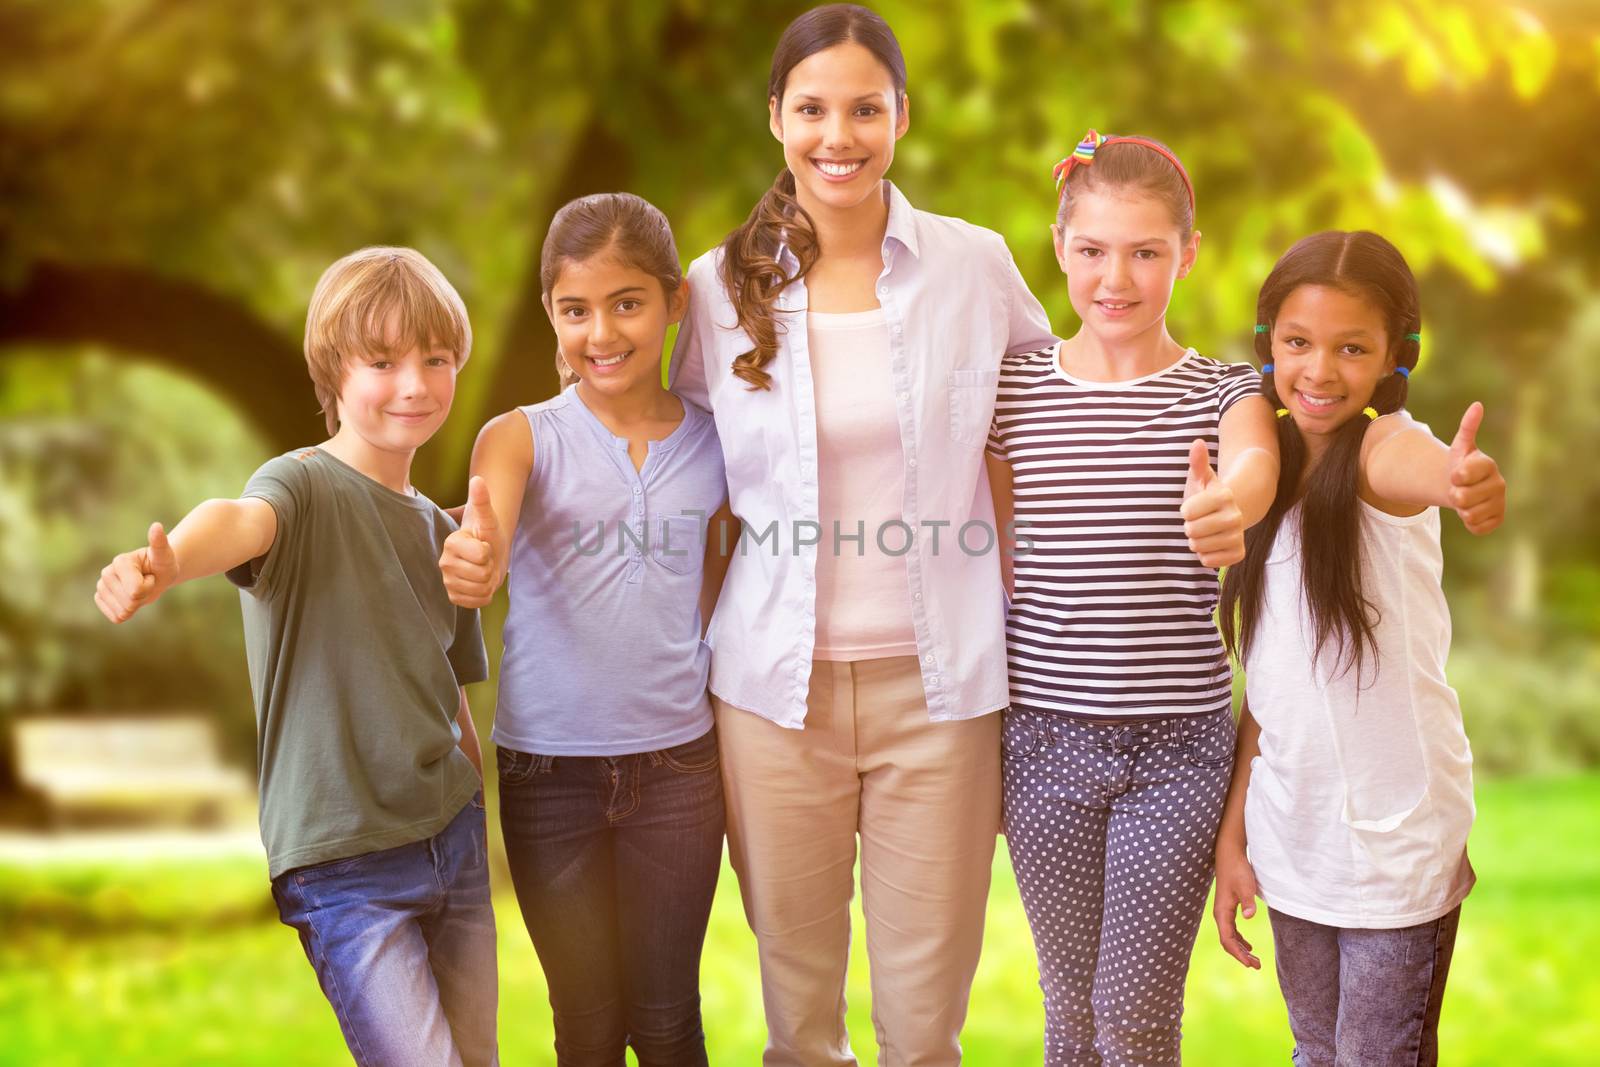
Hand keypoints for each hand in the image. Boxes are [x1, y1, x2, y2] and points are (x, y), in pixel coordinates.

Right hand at [95, 522, 178, 622]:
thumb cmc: (162, 564)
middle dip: (144, 597)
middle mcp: (106, 573)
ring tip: (139, 590)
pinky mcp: (101, 598)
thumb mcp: (165, 555)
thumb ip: (160, 543)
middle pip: (129, 602)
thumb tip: (156, 526)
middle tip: (146, 583)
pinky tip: (130, 599)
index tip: (151, 576)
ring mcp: (101, 586)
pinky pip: (115, 617)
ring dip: (136, 605)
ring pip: (123, 611)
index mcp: (120, 562)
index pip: (136, 590)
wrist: (157, 574)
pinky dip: (127, 613)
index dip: (149, 586)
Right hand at [439, 476, 499, 607]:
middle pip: (483, 575)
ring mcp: (447, 581)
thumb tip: (478, 479)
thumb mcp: (488, 518)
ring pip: (481, 590)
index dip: (489, 551)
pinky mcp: (454, 597)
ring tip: (483, 570)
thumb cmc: (488, 535)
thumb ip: (482, 500)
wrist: (488, 554)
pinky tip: (480, 584)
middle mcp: (444, 563)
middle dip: (491, 567)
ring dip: (489, 582)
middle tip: (485, 560)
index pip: (482, 556)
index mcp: (451, 543)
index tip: (483, 545)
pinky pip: (477, 603)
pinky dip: (484, 596)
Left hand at [1180, 439, 1245, 567]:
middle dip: (1189, 527)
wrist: (1225, 515)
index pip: (1187, 511)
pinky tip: (1211, 544)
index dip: (1185, 510)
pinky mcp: (1238, 554)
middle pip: (1191, 531)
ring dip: (1196, 541)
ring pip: (1198, 547)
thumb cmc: (1205, 495)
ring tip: (1205, 531)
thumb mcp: (1200, 478)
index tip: (1193, 506)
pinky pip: (1208, 561)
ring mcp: (1238, 536)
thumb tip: (1197, 442)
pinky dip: (1204, 555)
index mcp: (1224, 495)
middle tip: (1199, 521)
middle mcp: (1235, 516)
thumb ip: (1197, 462)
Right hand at [1213, 845, 1261, 968]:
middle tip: (1257, 965)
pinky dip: (1240, 940)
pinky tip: (1249, 945)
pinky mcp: (1228, 908)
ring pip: (1230, 937)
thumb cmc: (1237, 870)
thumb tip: (1249, 916)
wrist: (1229, 855)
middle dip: (1241, 955)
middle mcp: (1220, 914)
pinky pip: (1232, 930)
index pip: (1228, 940)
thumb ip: (1248, 902)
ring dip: (1241, 949)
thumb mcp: (1245, 886)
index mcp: (1222, 912)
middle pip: (1228, 942)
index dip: (1238, 954)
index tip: (1251, 964)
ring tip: (1255, 960)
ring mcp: (1223, 912)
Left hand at [1446, 402, 1505, 534]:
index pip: (1462, 474)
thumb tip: (1477, 405)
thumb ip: (1467, 427)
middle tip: (1458, 489)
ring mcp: (1500, 503)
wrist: (1466, 487)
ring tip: (1465, 500)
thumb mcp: (1460, 446)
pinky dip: (1470, 523)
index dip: (1454, 476)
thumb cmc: (1461, 464)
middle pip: (1462, 498)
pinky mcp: (1498, 519)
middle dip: (1454, 495)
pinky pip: (1477, 528)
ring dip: (1461, 509)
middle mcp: (1499, 484)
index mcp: (1488, 465)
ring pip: (1468, 514)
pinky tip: (1472, 512)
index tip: (1455, 474)